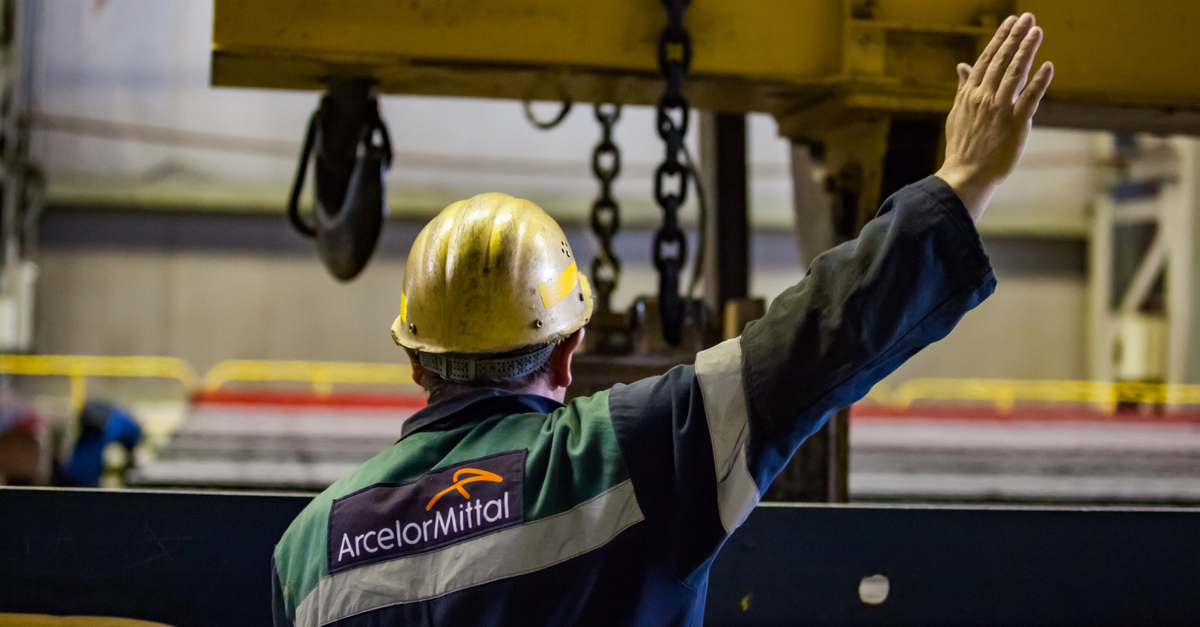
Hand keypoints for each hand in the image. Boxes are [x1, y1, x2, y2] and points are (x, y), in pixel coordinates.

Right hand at [935, 13, 1053, 221]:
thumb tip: (962, 66)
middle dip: (1015, 37)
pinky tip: (1048, 65)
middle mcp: (984, 98)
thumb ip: (963, 87)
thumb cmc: (963, 146)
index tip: (1011, 21)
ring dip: (1027, 50)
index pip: (986, 59)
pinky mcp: (1015, 124)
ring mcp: (999, 110)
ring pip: (1015, 74)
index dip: (1000, 38)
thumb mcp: (957, 113)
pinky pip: (1029, 98)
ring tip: (1037, 31)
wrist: (966, 174)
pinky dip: (1039, 81)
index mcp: (969, 94)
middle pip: (1002, 61)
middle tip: (1028, 17)